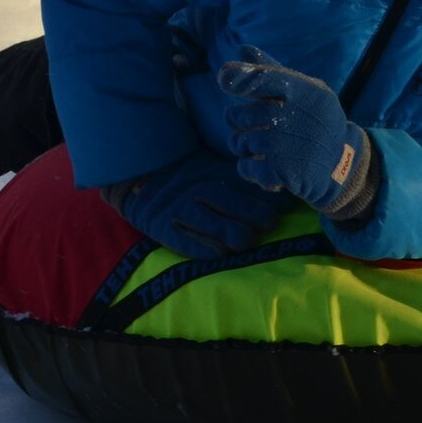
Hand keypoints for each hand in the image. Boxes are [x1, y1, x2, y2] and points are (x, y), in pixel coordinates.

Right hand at [111, 149, 282, 255]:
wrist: (139, 176)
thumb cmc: (188, 176)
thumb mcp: (213, 168)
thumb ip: (242, 182)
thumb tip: (282, 197)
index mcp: (210, 172)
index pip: (241, 185)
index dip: (263, 198)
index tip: (280, 207)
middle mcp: (195, 190)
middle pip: (230, 203)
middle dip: (253, 215)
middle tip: (268, 223)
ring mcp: (178, 209)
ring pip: (211, 224)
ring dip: (233, 234)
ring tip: (246, 240)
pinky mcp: (162, 227)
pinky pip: (185, 241)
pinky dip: (204, 249)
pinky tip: (220, 254)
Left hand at [218, 46, 371, 213]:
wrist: (342, 161)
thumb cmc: (314, 120)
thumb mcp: (305, 90)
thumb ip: (271, 71)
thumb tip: (241, 49)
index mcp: (299, 91)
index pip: (265, 78)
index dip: (241, 77)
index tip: (223, 80)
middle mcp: (290, 116)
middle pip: (237, 115)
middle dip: (238, 122)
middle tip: (257, 126)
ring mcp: (284, 145)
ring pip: (238, 142)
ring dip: (244, 147)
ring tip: (265, 148)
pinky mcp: (281, 171)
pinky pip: (245, 167)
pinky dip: (250, 169)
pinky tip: (266, 167)